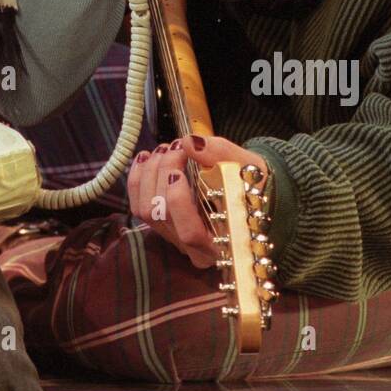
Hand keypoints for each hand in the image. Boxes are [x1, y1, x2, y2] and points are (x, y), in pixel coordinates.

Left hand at [127, 134, 267, 267]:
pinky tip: (145, 157)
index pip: (189, 233)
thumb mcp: (248, 167)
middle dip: (161, 173)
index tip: (180, 169)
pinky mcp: (162, 226)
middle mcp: (195, 249)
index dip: (178, 200)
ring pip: (144, 210)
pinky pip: (137, 206)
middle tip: (175, 147)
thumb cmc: (253, 185)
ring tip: (162, 149)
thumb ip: (221, 154)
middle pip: (161, 215)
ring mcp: (175, 239)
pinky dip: (136, 178)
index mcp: (222, 243)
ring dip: (147, 173)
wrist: (252, 194)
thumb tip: (190, 142)